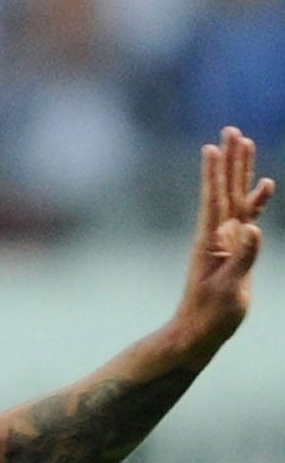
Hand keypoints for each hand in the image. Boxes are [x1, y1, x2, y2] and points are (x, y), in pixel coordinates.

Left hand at [172, 127, 274, 356]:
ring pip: (236, 198)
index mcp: (212, 242)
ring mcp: (226, 241)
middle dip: (230, 161)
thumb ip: (243, 257)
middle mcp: (217, 236)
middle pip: (225, 190)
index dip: (216, 174)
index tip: (213, 147)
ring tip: (244, 145)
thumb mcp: (229, 287)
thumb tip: (252, 227)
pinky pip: (248, 218)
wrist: (199, 332)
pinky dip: (256, 201)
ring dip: (241, 172)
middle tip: (231, 131)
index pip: (215, 200)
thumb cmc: (211, 313)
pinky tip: (264, 186)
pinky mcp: (234, 249)